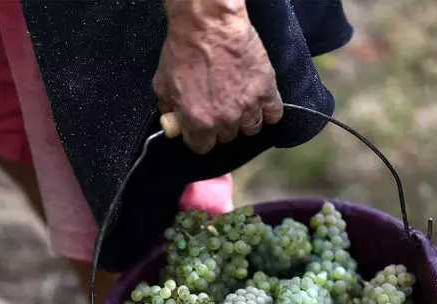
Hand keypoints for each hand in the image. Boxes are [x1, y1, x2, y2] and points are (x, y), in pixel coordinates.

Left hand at [154, 0, 282, 153]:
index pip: (203, 147)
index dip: (200, 137)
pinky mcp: (266, 90)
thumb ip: (169, 109)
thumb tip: (173, 124)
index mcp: (199, 122)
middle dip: (222, 125)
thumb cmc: (184, 50)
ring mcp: (249, 106)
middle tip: (219, 106)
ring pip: (252, 128)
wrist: (208, 24)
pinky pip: (274, 114)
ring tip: (240, 103)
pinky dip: (268, 111)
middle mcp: (226, 120)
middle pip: (228, 136)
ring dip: (245, 120)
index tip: (200, 127)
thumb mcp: (163, 83)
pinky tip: (261, 103)